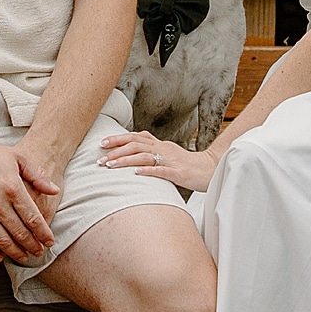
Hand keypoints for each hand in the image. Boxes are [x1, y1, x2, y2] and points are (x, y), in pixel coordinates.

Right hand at [0, 136, 57, 264]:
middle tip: (39, 252)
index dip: (43, 233)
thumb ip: (38, 174)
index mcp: (12, 188)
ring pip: (1, 241)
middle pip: (19, 233)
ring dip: (15, 252)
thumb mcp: (18, 157)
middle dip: (32, 246)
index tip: (50, 241)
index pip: (33, 218)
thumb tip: (54, 190)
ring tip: (24, 257)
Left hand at [98, 128, 217, 193]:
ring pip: (145, 156)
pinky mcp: (178, 173)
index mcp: (160, 144)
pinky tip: (136, 173)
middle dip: (116, 149)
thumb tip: (133, 152)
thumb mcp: (168, 155)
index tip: (102, 143)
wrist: (211, 170)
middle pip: (136, 144)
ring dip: (125, 160)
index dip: (118, 139)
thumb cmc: (187, 165)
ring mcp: (171, 160)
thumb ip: (152, 152)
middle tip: (100, 157)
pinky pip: (161, 170)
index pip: (135, 137)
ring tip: (110, 166)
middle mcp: (163, 149)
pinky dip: (147, 171)